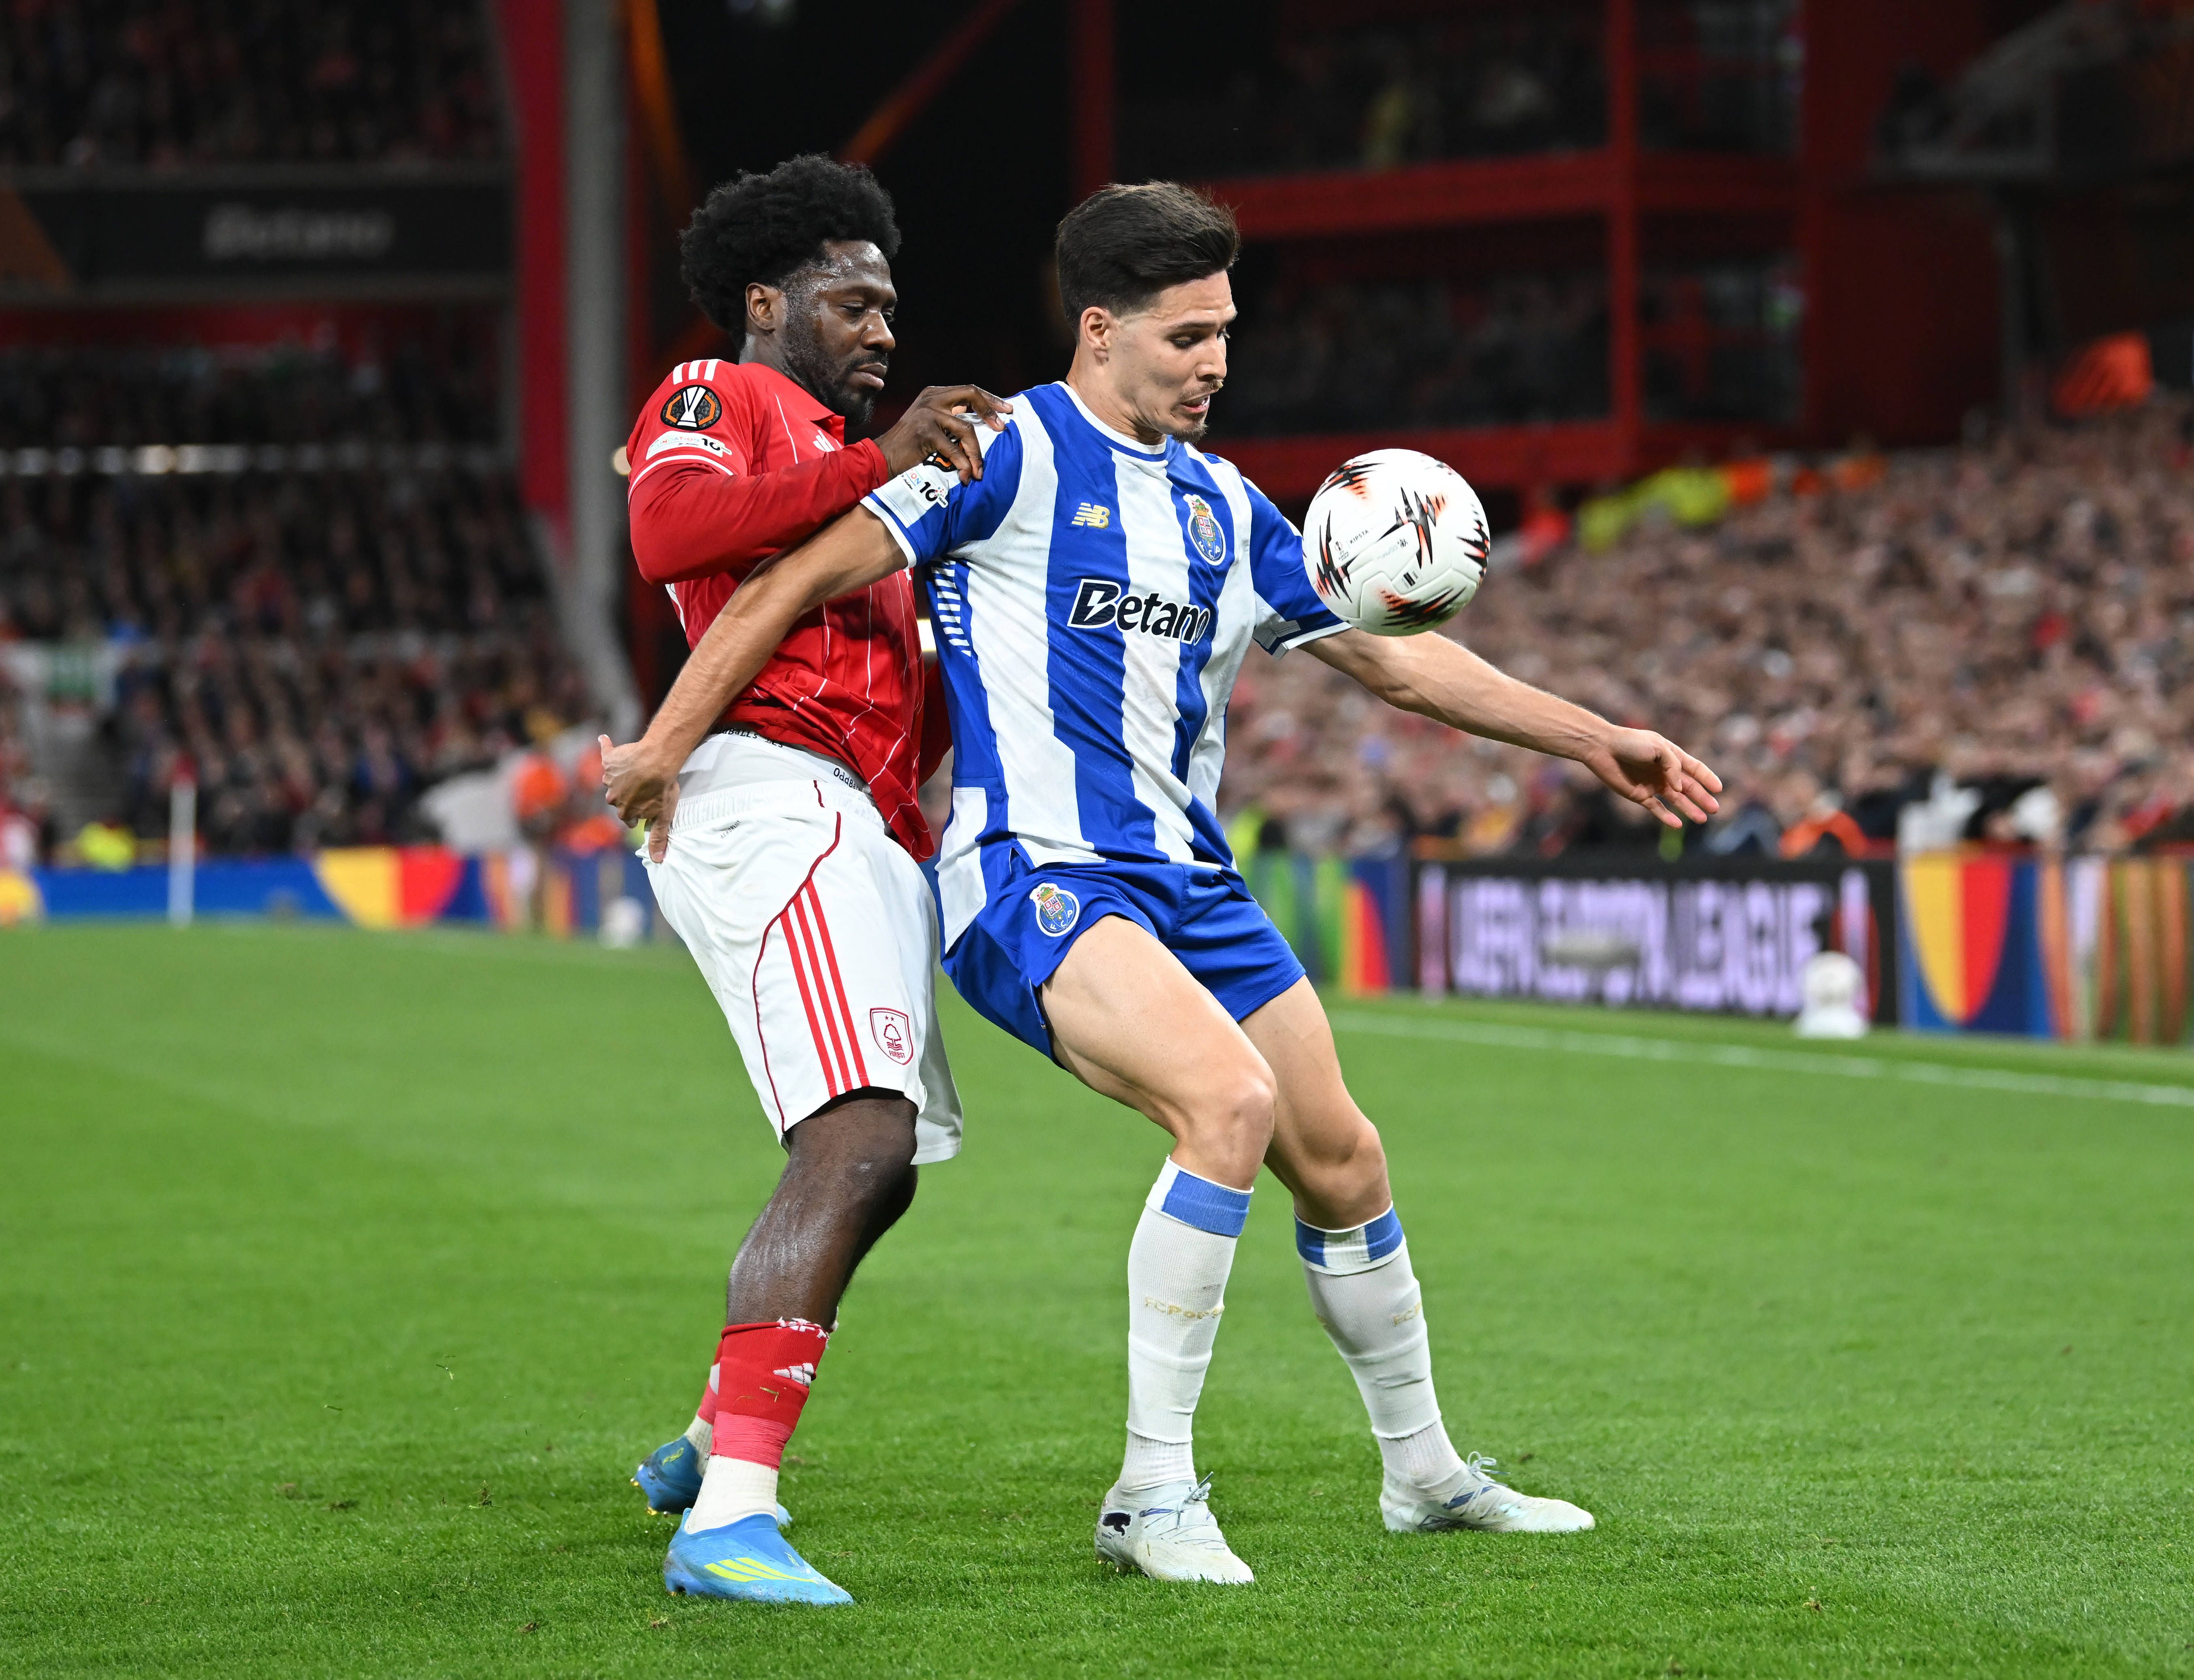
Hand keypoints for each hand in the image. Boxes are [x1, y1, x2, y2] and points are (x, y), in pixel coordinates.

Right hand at [600, 732, 682, 857]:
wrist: (657, 761)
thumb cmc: (662, 788)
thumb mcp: (663, 816)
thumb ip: (658, 837)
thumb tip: (658, 861)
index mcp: (625, 811)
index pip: (627, 817)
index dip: (635, 814)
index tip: (642, 809)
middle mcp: (613, 796)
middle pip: (618, 799)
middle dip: (628, 795)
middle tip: (642, 788)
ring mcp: (610, 777)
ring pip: (613, 779)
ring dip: (621, 776)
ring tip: (635, 769)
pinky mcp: (610, 759)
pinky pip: (606, 751)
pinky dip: (606, 746)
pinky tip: (604, 739)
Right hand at [875, 385, 1011, 480]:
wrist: (882, 458)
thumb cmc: (909, 446)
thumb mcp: (930, 423)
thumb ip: (950, 417)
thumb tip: (984, 422)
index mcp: (934, 394)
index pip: (969, 390)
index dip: (990, 400)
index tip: (1007, 410)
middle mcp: (931, 399)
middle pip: (971, 395)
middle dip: (990, 412)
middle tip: (1003, 428)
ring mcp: (927, 414)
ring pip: (966, 429)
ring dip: (976, 453)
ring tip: (978, 470)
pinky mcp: (925, 432)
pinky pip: (954, 449)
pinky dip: (963, 464)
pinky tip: (965, 475)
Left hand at [1579, 727, 1723, 828]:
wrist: (1602, 749)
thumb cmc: (1630, 743)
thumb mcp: (1658, 748)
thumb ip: (1673, 766)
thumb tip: (1679, 788)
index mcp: (1671, 756)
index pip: (1694, 768)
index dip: (1707, 778)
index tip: (1719, 789)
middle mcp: (1664, 771)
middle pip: (1688, 787)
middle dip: (1702, 797)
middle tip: (1715, 809)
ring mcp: (1653, 784)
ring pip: (1676, 800)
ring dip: (1689, 809)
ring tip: (1702, 819)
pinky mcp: (1640, 795)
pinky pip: (1657, 808)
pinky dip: (1667, 817)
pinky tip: (1678, 824)